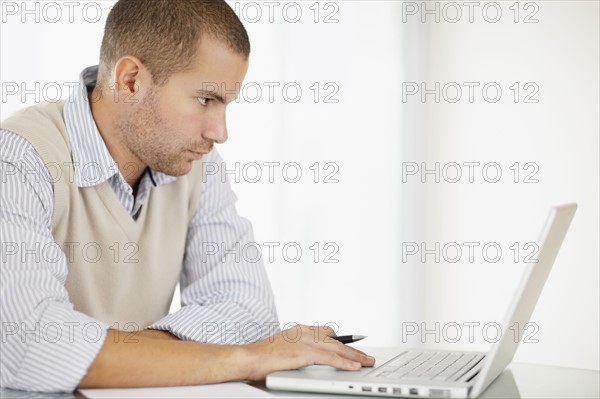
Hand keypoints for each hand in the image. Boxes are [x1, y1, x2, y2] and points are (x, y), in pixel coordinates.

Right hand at [242, 324, 375, 380]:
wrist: (249, 357)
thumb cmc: (261, 355)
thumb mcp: (282, 347)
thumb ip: (296, 348)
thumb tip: (304, 356)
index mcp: (299, 330)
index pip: (325, 331)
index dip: (340, 340)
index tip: (352, 344)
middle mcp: (305, 332)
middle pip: (336, 340)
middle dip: (353, 349)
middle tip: (366, 356)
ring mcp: (305, 341)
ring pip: (337, 348)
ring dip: (355, 356)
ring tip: (367, 362)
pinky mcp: (305, 352)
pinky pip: (330, 358)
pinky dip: (344, 363)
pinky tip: (354, 366)